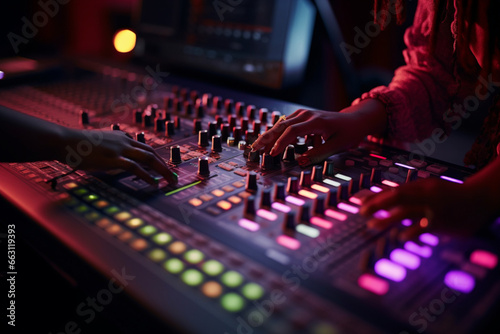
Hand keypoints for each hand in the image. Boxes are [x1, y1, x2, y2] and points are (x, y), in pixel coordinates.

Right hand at [59, 129, 177, 185]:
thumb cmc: (78, 145)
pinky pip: (134, 167)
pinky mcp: (113, 159)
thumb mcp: (99, 142)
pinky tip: (153, 183)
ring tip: (170, 180)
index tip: (164, 167)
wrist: (64, 141)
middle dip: (165, 164)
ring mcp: (119, 149)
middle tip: (174, 176)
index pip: (144, 146)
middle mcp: (124, 141)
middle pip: (151, 152)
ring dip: (162, 170)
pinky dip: (146, 176)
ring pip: (148, 158)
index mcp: (121, 137)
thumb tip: (117, 159)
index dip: (156, 158)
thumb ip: (111, 147)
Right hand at [250, 99, 386, 165]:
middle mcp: (307, 115)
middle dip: (267, 137)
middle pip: (282, 125)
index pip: (292, 131)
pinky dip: (276, 133)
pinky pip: (286, 124)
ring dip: (269, 135)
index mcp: (316, 121)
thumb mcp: (337, 146)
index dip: (280, 143)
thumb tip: (300, 162)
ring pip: (281, 124)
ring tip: (257, 147)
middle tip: (255, 149)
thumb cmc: (348, 133)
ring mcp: (303, 114)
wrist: (354, 119)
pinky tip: (268, 143)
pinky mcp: (301, 116)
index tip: (272, 154)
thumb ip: (319, 154)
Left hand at [360, 178, 488, 234]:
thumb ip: (410, 193)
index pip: (394, 191)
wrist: (479, 199)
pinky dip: (410, 232)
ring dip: (386, 219)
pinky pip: (422, 228)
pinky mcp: (441, 223)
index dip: (376, 197)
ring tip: (372, 225)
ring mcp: (432, 209)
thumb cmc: (450, 194)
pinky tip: (400, 237)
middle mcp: (425, 195)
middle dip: (377, 205)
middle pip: (397, 198)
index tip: (362, 204)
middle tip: (361, 213)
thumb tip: (386, 198)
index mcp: (421, 186)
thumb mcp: (429, 188)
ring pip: (406, 212)